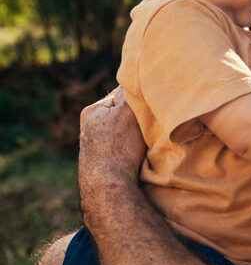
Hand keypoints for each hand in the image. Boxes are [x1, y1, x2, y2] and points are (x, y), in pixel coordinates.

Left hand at [79, 88, 145, 218]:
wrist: (109, 185)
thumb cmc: (119, 146)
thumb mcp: (127, 111)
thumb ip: (129, 93)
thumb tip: (130, 79)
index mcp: (92, 111)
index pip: (119, 95)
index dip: (137, 98)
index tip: (149, 104)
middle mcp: (88, 128)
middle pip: (120, 114)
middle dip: (134, 117)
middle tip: (148, 122)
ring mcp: (94, 147)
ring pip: (121, 131)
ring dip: (133, 134)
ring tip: (143, 140)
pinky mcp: (101, 163)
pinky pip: (120, 148)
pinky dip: (129, 149)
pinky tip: (137, 154)